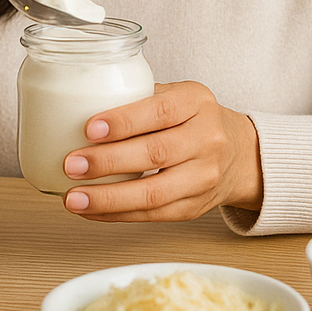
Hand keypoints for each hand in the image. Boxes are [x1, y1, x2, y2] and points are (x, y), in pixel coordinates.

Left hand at [60, 82, 262, 221]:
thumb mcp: (176, 95)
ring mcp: (204, 177)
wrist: (239, 154)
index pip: (161, 111)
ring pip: (154, 193)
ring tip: (74, 198)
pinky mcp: (194, 208)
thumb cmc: (193, 119)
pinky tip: (90, 210)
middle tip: (72, 164)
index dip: (124, 121)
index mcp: (197, 102)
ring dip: (108, 198)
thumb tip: (75, 104)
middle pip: (156, 153)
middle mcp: (207, 139)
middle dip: (109, 162)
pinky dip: (116, 214)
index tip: (89, 128)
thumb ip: (137, 97)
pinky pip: (152, 215)